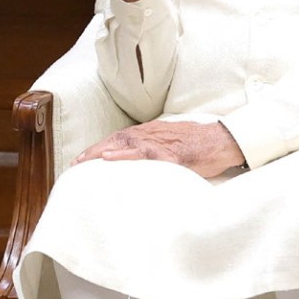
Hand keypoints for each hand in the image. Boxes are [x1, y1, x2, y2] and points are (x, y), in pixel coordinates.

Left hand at [74, 120, 243, 179]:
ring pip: (125, 143)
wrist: (224, 141)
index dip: (100, 147)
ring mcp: (161, 142)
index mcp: (152, 133)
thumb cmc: (200, 146)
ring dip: (102, 151)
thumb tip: (142, 166)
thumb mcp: (173, 146)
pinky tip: (110, 160)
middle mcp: (152, 133)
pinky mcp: (172, 153)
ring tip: (84, 162)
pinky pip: (145, 153)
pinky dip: (125, 156)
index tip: (82, 159)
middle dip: (94, 151)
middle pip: (117, 139)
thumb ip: (156, 152)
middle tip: (74, 164)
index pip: (120, 138)